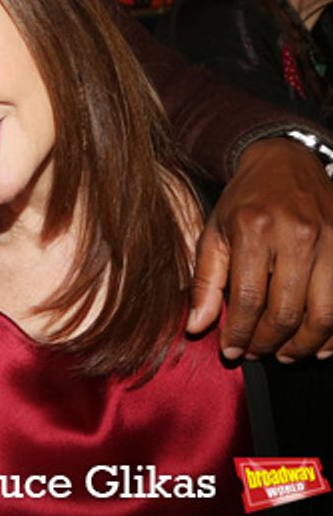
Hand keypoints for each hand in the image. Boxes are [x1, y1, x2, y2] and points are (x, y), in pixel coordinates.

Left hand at [188, 137, 332, 360]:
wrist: (285, 162)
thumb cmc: (244, 202)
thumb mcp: (214, 232)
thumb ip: (204, 281)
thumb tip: (196, 327)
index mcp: (253, 228)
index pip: (247, 298)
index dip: (239, 333)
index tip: (231, 352)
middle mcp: (296, 233)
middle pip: (286, 311)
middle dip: (269, 343)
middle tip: (257, 354)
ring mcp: (331, 239)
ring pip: (324, 313)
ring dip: (304, 345)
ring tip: (286, 354)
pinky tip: (319, 344)